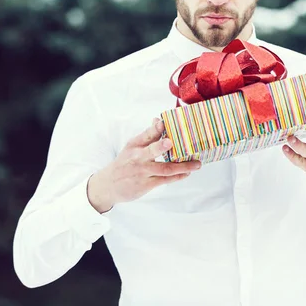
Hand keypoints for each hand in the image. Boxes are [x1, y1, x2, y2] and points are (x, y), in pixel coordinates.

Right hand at [87, 118, 201, 212]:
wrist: (108, 185)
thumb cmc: (125, 162)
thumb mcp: (132, 146)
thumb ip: (148, 135)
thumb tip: (159, 120)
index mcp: (135, 144)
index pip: (147, 134)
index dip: (156, 128)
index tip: (163, 122)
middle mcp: (138, 157)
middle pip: (152, 151)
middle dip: (161, 146)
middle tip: (172, 142)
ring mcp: (143, 172)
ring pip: (164, 168)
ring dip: (182, 166)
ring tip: (197, 164)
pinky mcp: (146, 184)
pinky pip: (165, 180)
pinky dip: (177, 177)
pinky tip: (187, 173)